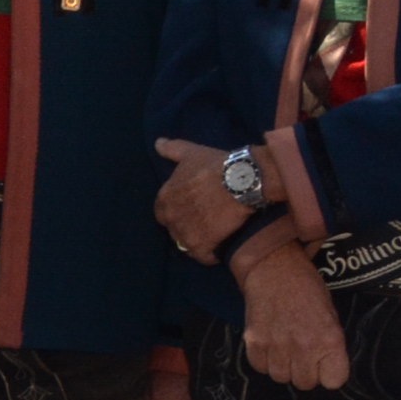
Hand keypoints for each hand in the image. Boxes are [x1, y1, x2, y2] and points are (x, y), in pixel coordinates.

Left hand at [153, 134, 257, 254]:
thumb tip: (157, 143)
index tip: (193, 209)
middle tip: (206, 222)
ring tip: (215, 235)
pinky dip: (211, 255)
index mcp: (164, 197)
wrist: (242, 181)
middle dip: (187, 227)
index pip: (163, 211)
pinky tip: (221, 248)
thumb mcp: (192, 153)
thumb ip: (172, 150)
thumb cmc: (217, 165)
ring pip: (187, 243)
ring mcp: (184, 232)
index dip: (178, 211)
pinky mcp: (201, 245)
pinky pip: (203, 256)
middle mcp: (170, 217)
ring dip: (199, 241)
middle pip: (175, 229)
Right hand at [234, 237, 351, 392]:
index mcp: (330, 339)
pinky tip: (269, 344)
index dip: (329, 373)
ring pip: (280, 377)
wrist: (274, 268)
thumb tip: (323, 368)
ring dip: (283, 366)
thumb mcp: (330, 315)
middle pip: (305, 383)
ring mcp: (277, 345)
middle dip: (304, 371)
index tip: (324, 363)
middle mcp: (304, 346)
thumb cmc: (307, 289)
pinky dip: (264, 360)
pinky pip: (260, 367)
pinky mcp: (254, 341)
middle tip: (302, 353)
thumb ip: (328, 344)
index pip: (334, 381)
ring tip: (284, 347)